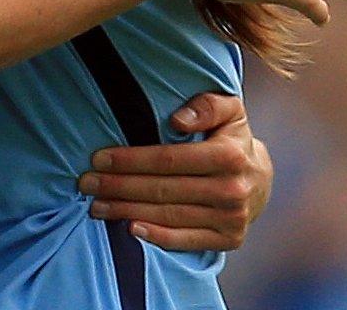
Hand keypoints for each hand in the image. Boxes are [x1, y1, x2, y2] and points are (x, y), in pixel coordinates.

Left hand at [78, 93, 271, 251]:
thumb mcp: (229, 110)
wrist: (260, 180)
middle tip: (86, 183)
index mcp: (229, 155)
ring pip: (168, 215)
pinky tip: (129, 228)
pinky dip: (156, 236)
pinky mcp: (228, 239)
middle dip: (118, 186)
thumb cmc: (233, 139)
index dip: (131, 160)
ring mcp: (231, 218)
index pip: (168, 159)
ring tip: (96, 205)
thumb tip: (177, 120)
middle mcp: (231, 189)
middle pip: (163, 189)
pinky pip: (186, 240)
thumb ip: (206, 106)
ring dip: (126, 211)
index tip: (99, 158)